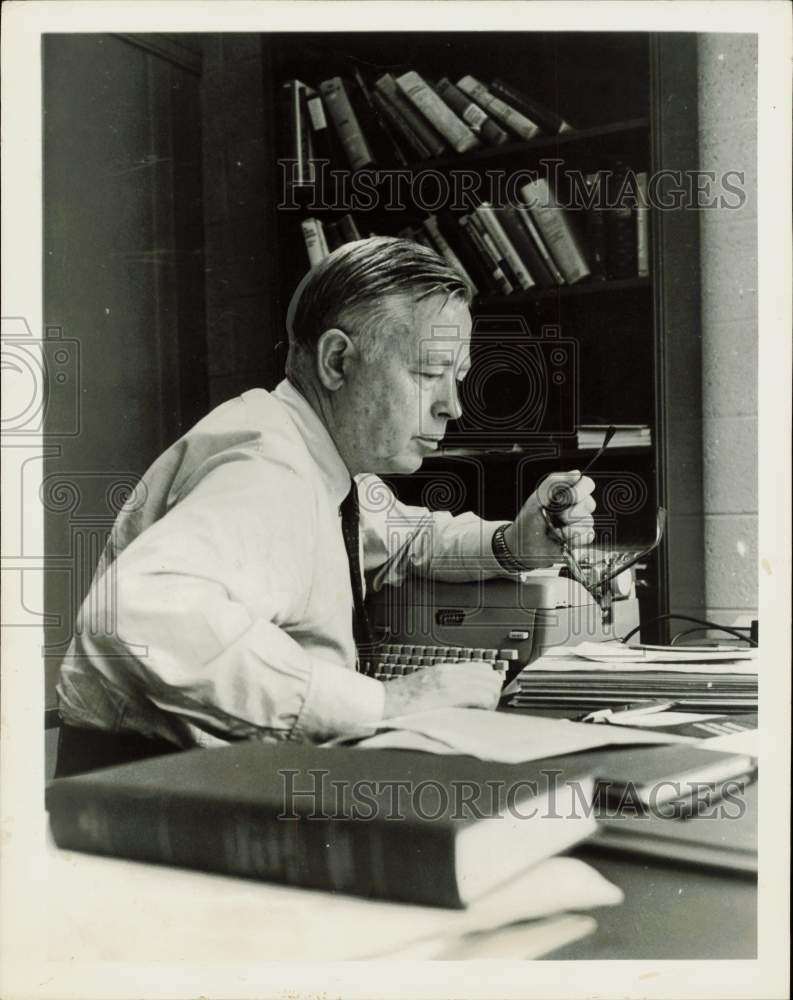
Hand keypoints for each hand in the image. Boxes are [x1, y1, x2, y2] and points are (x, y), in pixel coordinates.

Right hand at [382, 661, 502, 717]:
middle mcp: (450, 673)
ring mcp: (450, 683)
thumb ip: (446, 687)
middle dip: (493, 693)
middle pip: (491, 676)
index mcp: (445, 670)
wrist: (384, 704)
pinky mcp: (449, 695)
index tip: (485, 698)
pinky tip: (474, 716)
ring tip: (479, 714)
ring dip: (490, 702)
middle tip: (484, 708)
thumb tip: (467, 696)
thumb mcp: (427, 686)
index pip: (483, 668)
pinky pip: (481, 697)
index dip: (489, 684)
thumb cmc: (401, 701)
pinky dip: (484, 707)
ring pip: (490, 687)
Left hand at [503, 470, 595, 566]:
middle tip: (555, 517)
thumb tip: (576, 473)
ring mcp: (579, 523)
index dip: (580, 491)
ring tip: (554, 530)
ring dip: (569, 528)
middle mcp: (575, 506)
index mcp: (566, 492)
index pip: (586, 484)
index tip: (566, 499)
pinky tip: (562, 539)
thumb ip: (555, 482)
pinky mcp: (581, 538)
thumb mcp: (537, 498)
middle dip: (570, 512)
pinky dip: (574, 539)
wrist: (524, 547)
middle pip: (590, 503)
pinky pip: (588, 536)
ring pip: (588, 521)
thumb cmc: (528, 521)